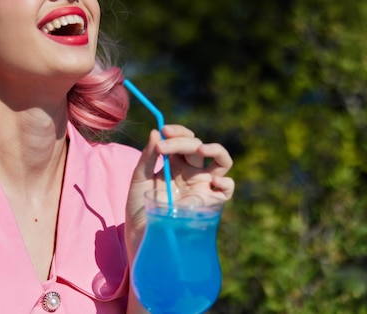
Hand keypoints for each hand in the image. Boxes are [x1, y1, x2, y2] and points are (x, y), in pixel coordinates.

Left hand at [125, 125, 234, 258]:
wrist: (143, 234)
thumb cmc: (139, 206)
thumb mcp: (139, 178)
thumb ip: (148, 156)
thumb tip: (156, 131)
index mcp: (176, 162)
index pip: (184, 138)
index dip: (178, 132)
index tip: (164, 130)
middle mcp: (192, 171)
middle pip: (198, 146)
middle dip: (182, 141)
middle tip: (164, 146)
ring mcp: (203, 185)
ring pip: (221, 160)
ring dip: (215, 149)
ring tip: (200, 149)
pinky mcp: (211, 202)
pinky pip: (227, 188)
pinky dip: (225, 182)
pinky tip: (212, 180)